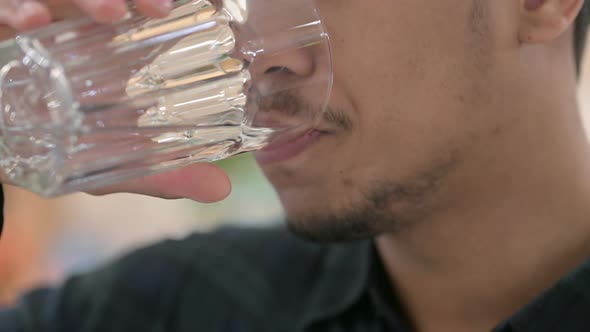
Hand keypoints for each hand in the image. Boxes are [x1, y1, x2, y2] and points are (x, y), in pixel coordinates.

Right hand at [0, 0, 231, 201]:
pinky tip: (33, 21)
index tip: (183, 16)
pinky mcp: (0, 31)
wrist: (3, 150)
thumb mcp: (112, 166)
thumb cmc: (61, 152)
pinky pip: (3, 7)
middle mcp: (74, 30)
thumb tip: (222, 188)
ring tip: (110, 13)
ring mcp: (37, 26)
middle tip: (161, 9)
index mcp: (107, 52)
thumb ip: (161, 173)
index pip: (135, 14)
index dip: (159, 6)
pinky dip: (16, 8)